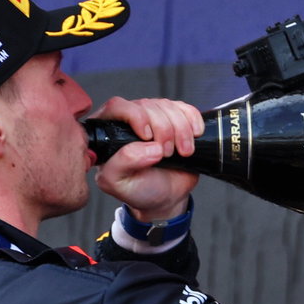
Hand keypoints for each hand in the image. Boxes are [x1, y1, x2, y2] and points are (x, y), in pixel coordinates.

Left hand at [90, 96, 203, 221]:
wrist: (166, 197)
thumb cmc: (139, 189)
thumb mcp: (118, 183)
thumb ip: (122, 163)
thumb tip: (148, 147)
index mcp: (109, 131)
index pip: (118, 106)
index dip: (137, 117)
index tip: (148, 137)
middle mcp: (130, 119)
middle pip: (148, 106)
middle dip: (164, 130)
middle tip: (167, 153)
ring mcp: (154, 117)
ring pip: (169, 107)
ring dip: (181, 130)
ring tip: (183, 152)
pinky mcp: (175, 119)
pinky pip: (186, 109)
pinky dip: (194, 121)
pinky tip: (194, 136)